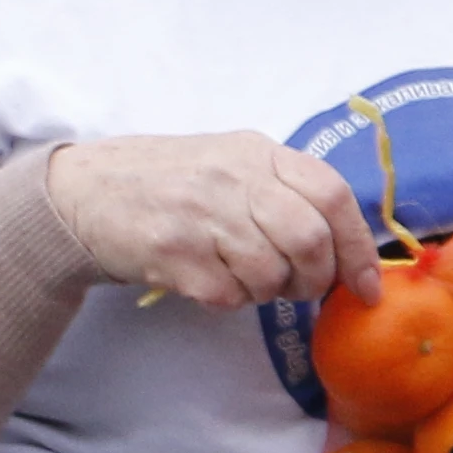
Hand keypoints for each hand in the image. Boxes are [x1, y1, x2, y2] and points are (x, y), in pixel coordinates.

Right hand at [40, 135, 379, 309]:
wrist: (84, 190)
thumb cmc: (173, 182)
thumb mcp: (233, 163)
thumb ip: (286, 192)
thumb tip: (349, 248)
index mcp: (258, 152)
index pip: (332, 193)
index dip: (358, 245)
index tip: (368, 285)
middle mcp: (232, 176)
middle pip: (309, 239)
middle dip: (316, 278)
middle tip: (302, 289)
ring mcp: (201, 214)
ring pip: (271, 273)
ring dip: (269, 292)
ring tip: (246, 278)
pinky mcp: (172, 252)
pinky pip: (228, 295)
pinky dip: (231, 300)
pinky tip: (211, 280)